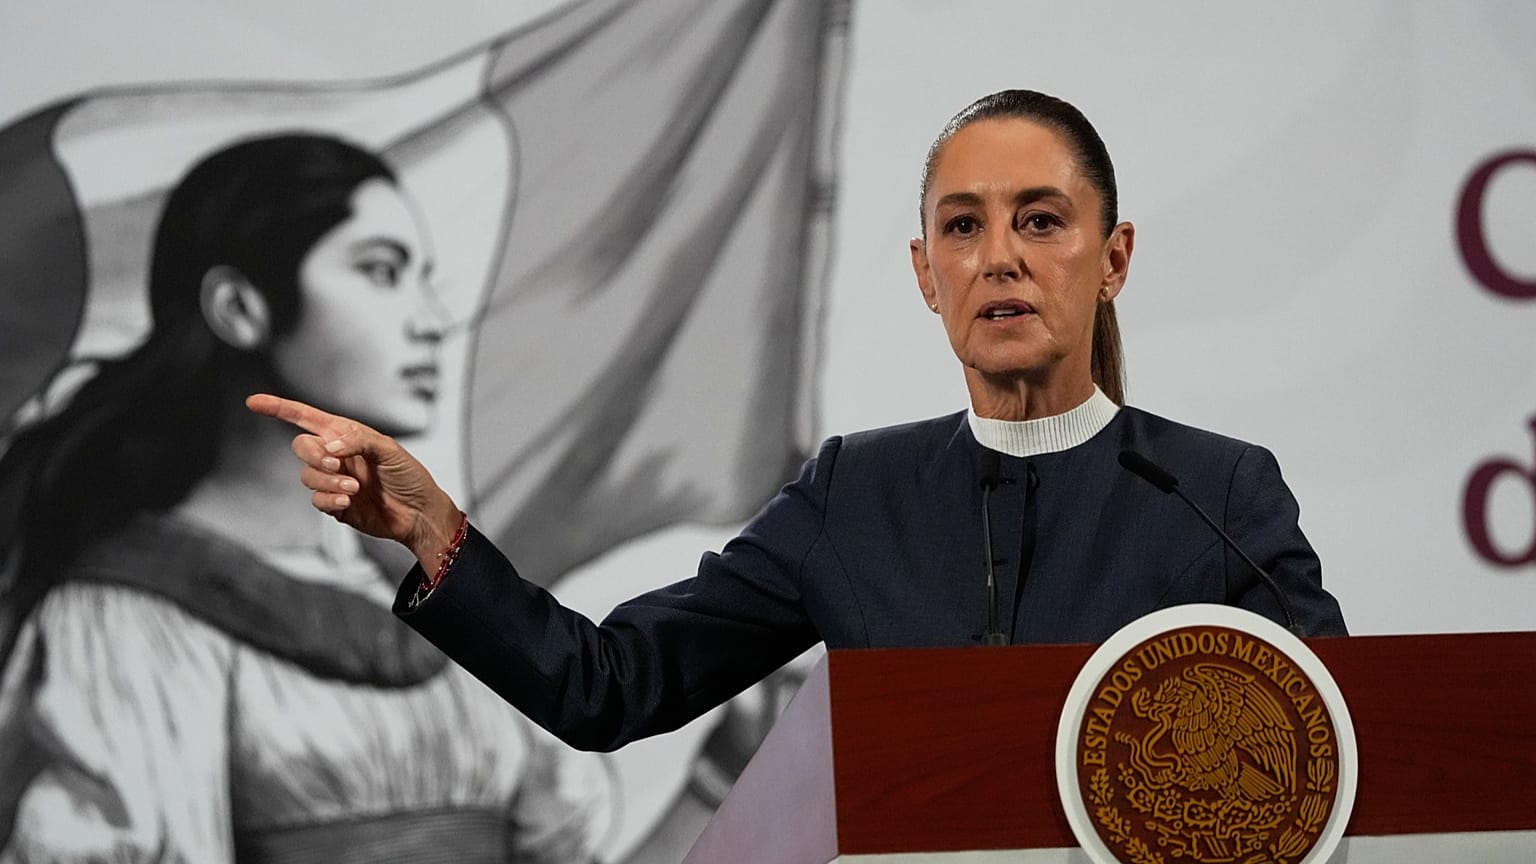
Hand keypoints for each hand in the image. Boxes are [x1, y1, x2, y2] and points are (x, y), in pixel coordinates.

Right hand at [245, 393, 461, 566]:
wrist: (419, 513)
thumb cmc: (410, 476)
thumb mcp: (390, 449)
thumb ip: (358, 440)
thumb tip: (330, 446)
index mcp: (346, 435)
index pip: (307, 418)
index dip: (279, 408)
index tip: (253, 402)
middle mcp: (336, 456)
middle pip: (301, 446)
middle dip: (313, 454)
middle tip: (336, 463)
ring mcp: (334, 480)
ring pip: (307, 476)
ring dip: (327, 480)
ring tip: (354, 487)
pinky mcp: (335, 504)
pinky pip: (316, 499)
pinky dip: (329, 498)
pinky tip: (348, 500)